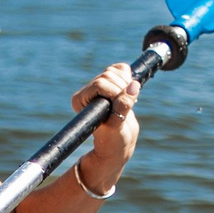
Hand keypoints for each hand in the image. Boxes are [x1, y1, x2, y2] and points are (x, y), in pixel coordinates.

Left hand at [73, 62, 140, 188]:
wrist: (119, 143)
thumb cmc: (113, 139)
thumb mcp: (117, 125)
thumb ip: (123, 106)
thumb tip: (134, 85)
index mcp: (80, 100)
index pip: (100, 83)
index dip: (115, 92)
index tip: (121, 108)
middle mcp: (87, 91)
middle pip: (109, 75)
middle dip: (122, 89)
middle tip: (125, 107)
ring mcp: (99, 86)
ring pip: (116, 71)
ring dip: (127, 85)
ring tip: (128, 103)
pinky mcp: (111, 83)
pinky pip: (122, 69)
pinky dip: (129, 77)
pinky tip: (129, 93)